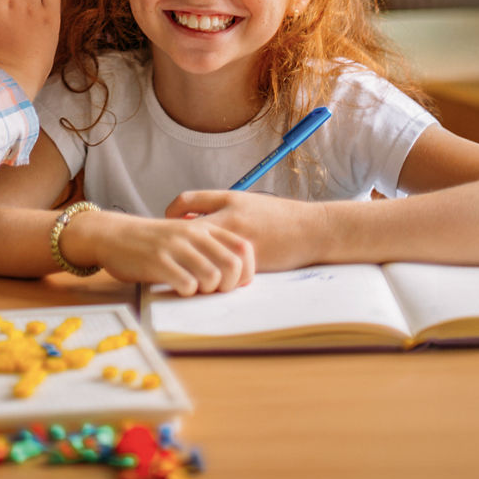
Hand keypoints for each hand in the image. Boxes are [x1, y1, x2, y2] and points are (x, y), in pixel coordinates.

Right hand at [63, 209, 254, 296]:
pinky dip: (187, 292)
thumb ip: (208, 248)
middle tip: (213, 290)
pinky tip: (177, 288)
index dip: (246, 271)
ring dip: (207, 291)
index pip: (243, 248)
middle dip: (228, 285)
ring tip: (194, 289)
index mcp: (204, 227)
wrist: (113, 234)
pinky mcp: (158, 261)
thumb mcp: (184, 236)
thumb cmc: (152, 241)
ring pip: (212, 277)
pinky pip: (187, 284)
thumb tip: (237, 276)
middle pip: (232, 265)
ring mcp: (175, 247)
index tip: (233, 283)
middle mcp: (193, 234)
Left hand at [166, 191, 327, 271]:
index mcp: (228, 200)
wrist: (313, 230)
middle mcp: (229, 218)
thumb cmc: (279, 216)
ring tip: (178, 267)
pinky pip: (219, 272)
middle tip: (165, 248)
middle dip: (172, 240)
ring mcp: (237, 241)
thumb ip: (220, 207)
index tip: (168, 220)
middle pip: (185, 229)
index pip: (186, 200)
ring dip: (187, 262)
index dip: (171, 210)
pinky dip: (207, 275)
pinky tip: (202, 279)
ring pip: (200, 255)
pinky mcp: (248, 263)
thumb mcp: (246, 203)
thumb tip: (191, 217)